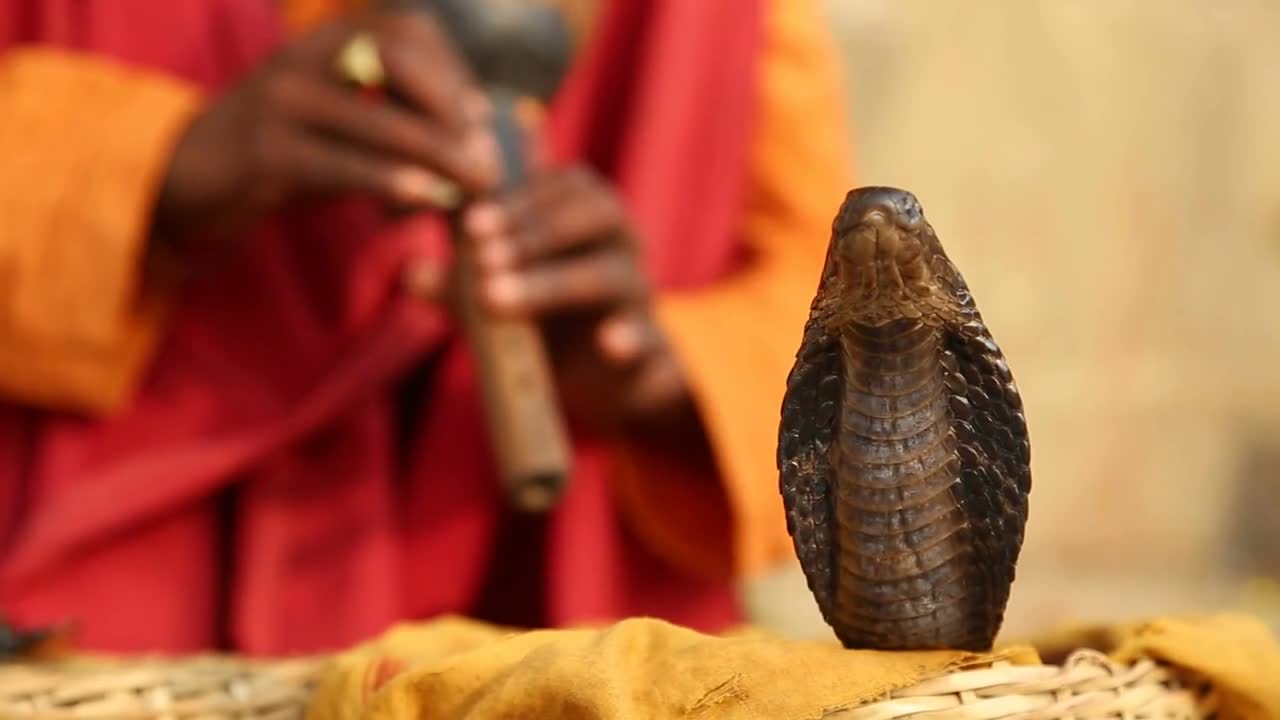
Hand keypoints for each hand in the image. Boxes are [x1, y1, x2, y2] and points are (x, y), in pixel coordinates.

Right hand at [154, 12, 499, 235]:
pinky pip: (343, 165)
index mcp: (325, 39)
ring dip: (439, 155)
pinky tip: (428, 198)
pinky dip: (393, 181)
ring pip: (379, 120)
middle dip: (453, 109)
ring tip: (476, 185)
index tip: (480, 118)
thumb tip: (477, 132)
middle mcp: (303, 56)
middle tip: (486, 156)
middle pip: (399, 60)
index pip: (410, 32)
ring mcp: (282, 102)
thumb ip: (395, 113)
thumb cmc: (283, 152)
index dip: (455, 72)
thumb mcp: (340, 118)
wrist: (188, 177)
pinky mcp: (268, 154)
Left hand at [459, 166, 695, 432]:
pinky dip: (631, 337)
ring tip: (497, 299)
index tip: (471, 222)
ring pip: (609, 274)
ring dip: (553, 282)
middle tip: (482, 256)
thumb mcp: (499, 292)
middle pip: (594, 215)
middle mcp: (620, 243)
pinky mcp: (651, 343)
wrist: (601, 381)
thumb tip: (412, 276)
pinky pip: (650, 336)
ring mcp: (639, 292)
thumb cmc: (546, 318)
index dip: (517, 199)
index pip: (563, 184)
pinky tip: (609, 343)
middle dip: (534, 232)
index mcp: (587, 214)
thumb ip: (463, 279)